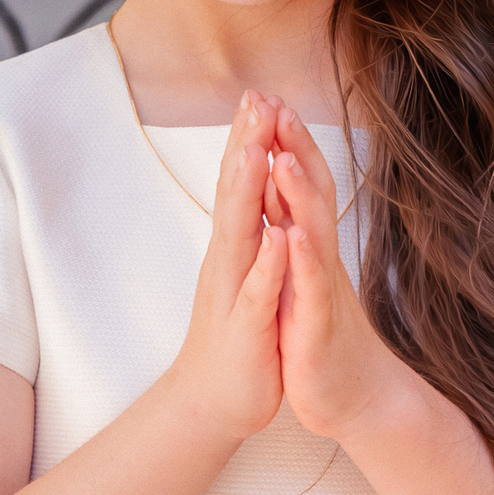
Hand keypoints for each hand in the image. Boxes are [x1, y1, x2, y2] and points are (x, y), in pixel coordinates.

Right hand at [164, 91, 289, 443]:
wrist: (215, 400)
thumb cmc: (240, 334)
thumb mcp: (249, 274)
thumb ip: (250, 231)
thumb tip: (254, 190)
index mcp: (237, 247)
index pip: (241, 183)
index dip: (250, 139)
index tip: (259, 94)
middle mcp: (230, 262)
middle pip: (235, 194)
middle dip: (245, 146)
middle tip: (253, 98)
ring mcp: (235, 293)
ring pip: (240, 235)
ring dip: (247, 193)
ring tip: (256, 151)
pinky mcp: (247, 329)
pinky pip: (259, 293)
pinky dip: (268, 265)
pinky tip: (278, 239)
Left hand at [268, 106, 412, 443]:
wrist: (346, 396)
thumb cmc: (318, 335)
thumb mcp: (300, 277)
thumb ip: (296, 232)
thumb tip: (287, 191)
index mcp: (304, 246)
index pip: (295, 184)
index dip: (283, 142)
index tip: (266, 99)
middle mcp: (315, 259)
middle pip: (308, 193)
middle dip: (293, 148)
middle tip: (277, 102)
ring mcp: (318, 290)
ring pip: (310, 233)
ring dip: (298, 195)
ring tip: (284, 157)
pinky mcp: (316, 326)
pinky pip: (310, 288)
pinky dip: (303, 260)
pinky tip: (293, 235)